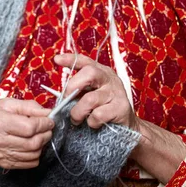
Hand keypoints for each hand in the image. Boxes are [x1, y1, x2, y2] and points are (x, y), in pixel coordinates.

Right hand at [0, 98, 53, 174]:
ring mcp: (0, 154)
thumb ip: (29, 106)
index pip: (29, 127)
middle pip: (32, 143)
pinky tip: (32, 145)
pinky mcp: (3, 163)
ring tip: (40, 135)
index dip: (44, 124)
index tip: (50, 120)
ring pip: (32, 154)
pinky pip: (28, 164)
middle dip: (46, 134)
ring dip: (42, 145)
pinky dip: (36, 155)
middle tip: (48, 127)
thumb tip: (48, 113)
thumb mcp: (6, 103)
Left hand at [55, 53, 185, 183]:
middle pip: (89, 73)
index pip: (85, 61)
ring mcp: (116, 92)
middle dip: (72, 87)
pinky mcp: (121, 108)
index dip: (71, 59)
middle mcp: (109, 79)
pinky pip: (98, 115)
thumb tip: (60, 95)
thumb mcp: (92, 95)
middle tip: (66, 101)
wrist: (127, 127)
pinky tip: (93, 124)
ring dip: (78, 112)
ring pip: (90, 99)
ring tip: (76, 119)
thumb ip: (79, 91)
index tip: (57, 60)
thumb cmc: (105, 109)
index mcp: (101, 72)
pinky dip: (91, 122)